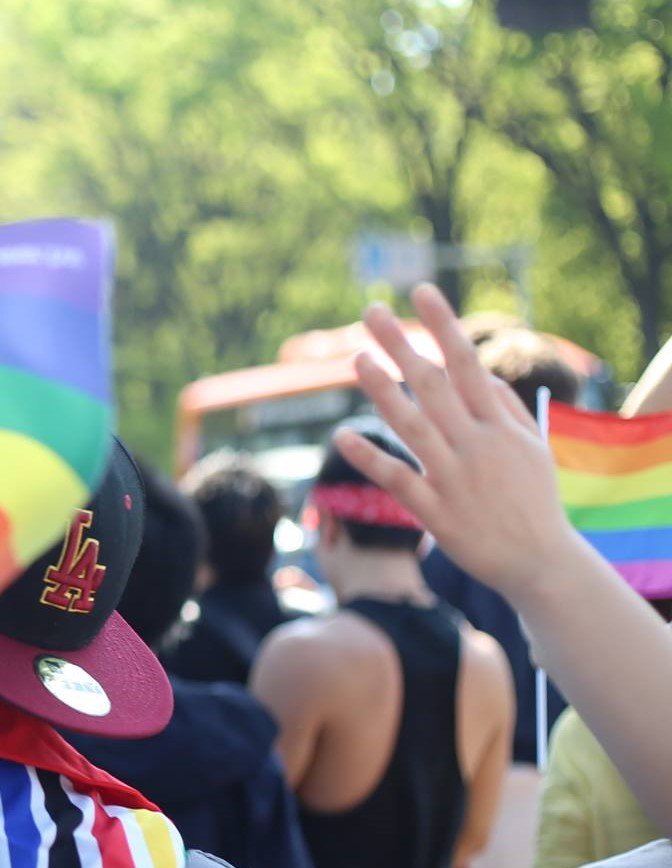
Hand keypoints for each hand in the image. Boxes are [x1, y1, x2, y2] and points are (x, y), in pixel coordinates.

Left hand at [335, 284, 579, 600]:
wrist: (541, 562)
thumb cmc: (534, 501)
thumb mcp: (532, 449)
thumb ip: (506, 409)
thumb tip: (482, 373)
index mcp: (500, 425)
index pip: (466, 363)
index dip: (443, 325)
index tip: (420, 291)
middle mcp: (477, 444)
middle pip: (432, 384)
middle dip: (402, 344)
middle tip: (370, 311)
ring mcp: (455, 477)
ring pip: (412, 425)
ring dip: (382, 391)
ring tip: (356, 359)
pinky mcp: (436, 511)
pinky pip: (397, 478)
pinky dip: (369, 457)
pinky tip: (341, 435)